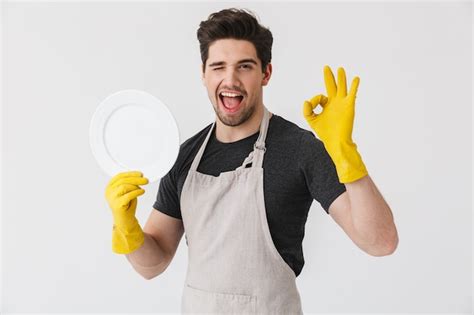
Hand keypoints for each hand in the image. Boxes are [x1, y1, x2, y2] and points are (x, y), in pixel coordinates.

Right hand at [105, 171, 148, 253]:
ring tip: (143, 188)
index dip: (131, 173)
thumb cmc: (127, 206)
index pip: (119, 176)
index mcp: (110, 187)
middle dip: (136, 179)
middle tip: (146, 180)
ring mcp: (112, 199)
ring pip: (125, 186)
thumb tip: (139, 176)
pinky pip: (128, 195)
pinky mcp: (117, 205)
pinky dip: (137, 192)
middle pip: (123, 180)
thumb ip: (130, 183)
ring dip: (136, 186)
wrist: (125, 222)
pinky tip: (142, 192)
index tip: (140, 173)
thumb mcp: (128, 192)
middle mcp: (108, 192)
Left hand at [303, 65, 367, 182]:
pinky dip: (354, 86)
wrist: (337, 142)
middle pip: (332, 86)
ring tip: (340, 69)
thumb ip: (307, 110)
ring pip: (342, 87)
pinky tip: (356, 78)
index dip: (314, 100)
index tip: (312, 105)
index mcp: (327, 106)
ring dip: (341, 78)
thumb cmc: (326, 133)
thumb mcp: (312, 121)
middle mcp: (335, 103)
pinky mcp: (349, 106)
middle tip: (326, 67)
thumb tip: (306, 100)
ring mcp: (342, 104)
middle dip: (329, 77)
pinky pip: (352, 93)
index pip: (320, 97)